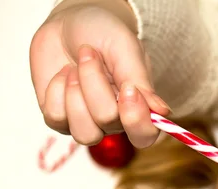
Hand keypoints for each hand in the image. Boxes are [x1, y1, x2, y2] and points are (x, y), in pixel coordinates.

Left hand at [30, 0, 169, 147]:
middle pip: (108, 123)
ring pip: (83, 132)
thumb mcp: (125, 48)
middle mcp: (115, 121)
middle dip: (95, 85)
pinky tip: (63, 74)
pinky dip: (56, 90)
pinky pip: (56, 119)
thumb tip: (162, 112)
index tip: (128, 88)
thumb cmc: (103, 34)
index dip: (136, 119)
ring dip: (75, 92)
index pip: (144, 135)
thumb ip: (141, 82)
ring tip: (75, 67)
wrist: (68, 23)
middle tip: (91, 55)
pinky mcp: (60, 119)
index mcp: (138, 106)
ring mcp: (86, 122)